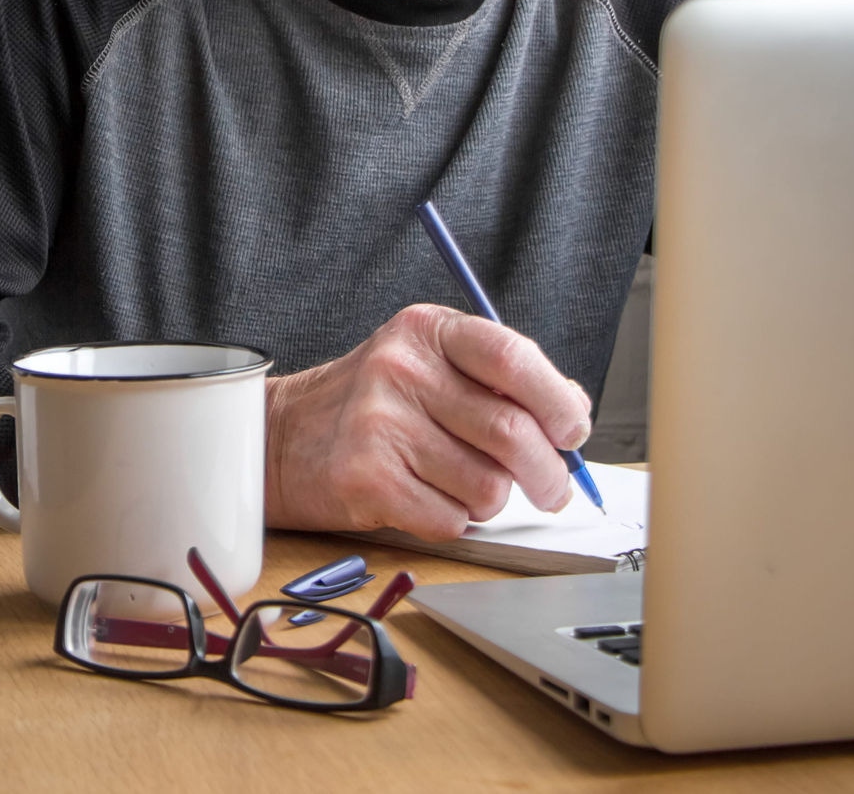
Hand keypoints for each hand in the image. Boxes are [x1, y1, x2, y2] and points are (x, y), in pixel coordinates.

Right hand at [263, 304, 593, 540]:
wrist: (280, 438)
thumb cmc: (370, 405)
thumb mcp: (430, 365)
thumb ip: (500, 380)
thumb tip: (573, 411)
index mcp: (426, 332)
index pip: (513, 358)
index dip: (557, 402)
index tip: (572, 432)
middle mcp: (401, 370)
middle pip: (511, 431)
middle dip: (546, 473)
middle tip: (551, 489)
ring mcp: (379, 424)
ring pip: (487, 485)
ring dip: (490, 499)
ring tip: (460, 485)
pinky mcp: (365, 479)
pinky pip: (450, 520)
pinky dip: (453, 521)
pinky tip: (425, 499)